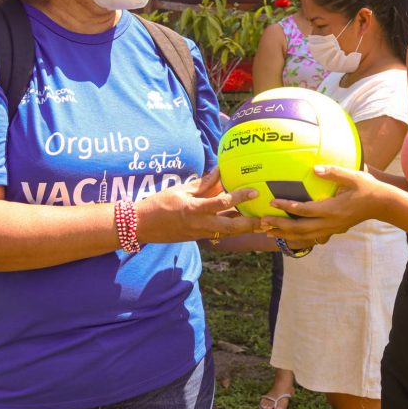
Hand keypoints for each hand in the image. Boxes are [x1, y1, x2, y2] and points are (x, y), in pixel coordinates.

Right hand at [136, 168, 262, 243]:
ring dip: (243, 229)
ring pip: (227, 233)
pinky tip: (240, 224)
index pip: (221, 203)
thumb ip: (203, 183)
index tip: (253, 191)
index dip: (239, 197)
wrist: (141, 226)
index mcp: (194, 209)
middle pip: (231, 227)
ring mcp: (198, 234)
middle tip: (266, 220)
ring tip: (259, 223)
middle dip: (250, 224)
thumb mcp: (181, 189)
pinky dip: (230, 229)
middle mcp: (199, 224)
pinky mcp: (197, 238)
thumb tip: (219, 171)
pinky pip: (217, 234)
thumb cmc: (159, 204)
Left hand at [260, 165, 383, 247]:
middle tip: (262, 222)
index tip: (272, 202)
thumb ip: (334, 173)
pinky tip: (287, 235)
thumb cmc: (368, 187)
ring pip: (305, 236)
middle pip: (300, 228)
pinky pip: (312, 237)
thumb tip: (314, 169)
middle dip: (280, 226)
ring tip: (268, 232)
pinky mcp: (334, 230)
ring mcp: (333, 229)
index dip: (287, 207)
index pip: (305, 210)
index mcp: (333, 209)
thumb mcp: (353, 176)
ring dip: (285, 235)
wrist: (383, 204)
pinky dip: (297, 237)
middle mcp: (331, 222)